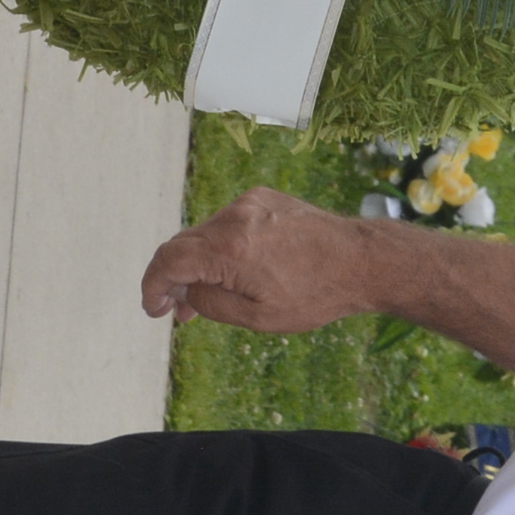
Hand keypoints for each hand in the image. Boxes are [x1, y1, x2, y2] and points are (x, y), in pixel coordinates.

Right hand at [141, 187, 381, 332]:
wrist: (362, 261)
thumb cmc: (315, 295)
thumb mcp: (257, 317)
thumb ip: (210, 302)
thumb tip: (182, 290)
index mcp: (230, 248)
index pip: (169, 260)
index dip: (152, 286)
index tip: (153, 308)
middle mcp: (235, 217)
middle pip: (182, 245)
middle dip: (174, 279)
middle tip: (179, 312)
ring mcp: (250, 203)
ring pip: (205, 234)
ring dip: (199, 263)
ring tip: (211, 295)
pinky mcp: (264, 198)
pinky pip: (228, 223)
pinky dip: (221, 247)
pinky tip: (235, 271)